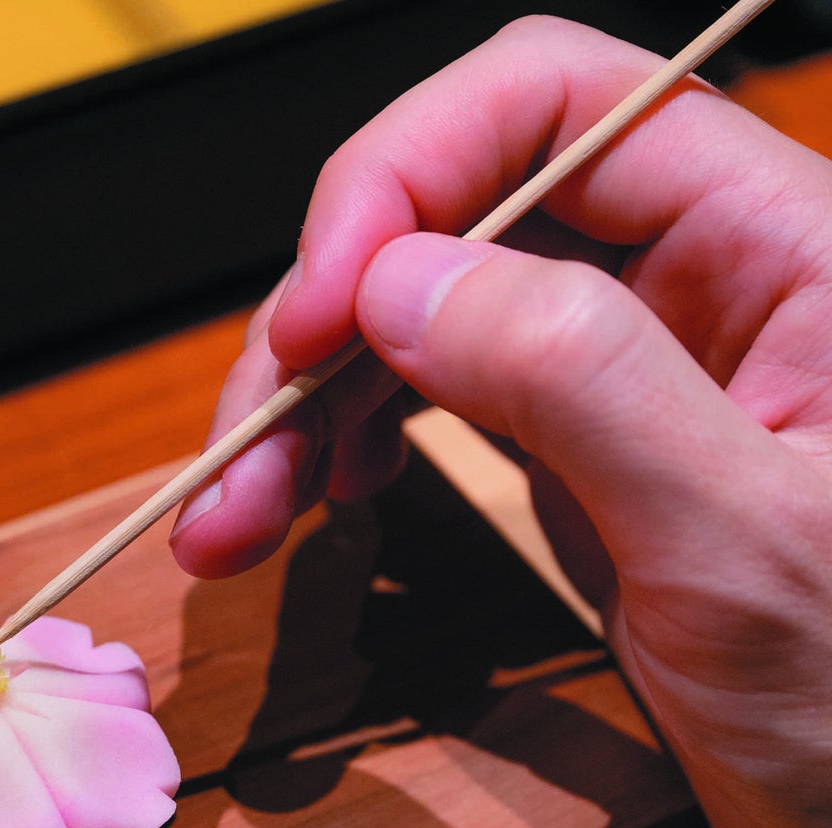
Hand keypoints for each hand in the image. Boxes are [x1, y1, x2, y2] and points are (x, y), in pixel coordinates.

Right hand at [174, 17, 831, 827]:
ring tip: (233, 517)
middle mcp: (696, 284)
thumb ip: (582, 382)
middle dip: (323, 317)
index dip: (408, 174)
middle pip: (456, 210)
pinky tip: (309, 504)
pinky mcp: (581, 458)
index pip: (558, 102)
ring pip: (421, 314)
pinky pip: (432, 401)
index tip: (317, 310)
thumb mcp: (744, 543)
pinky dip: (344, 446)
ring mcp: (629, 373)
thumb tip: (401, 281)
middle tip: (244, 447)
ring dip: (304, 403)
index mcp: (780, 246)